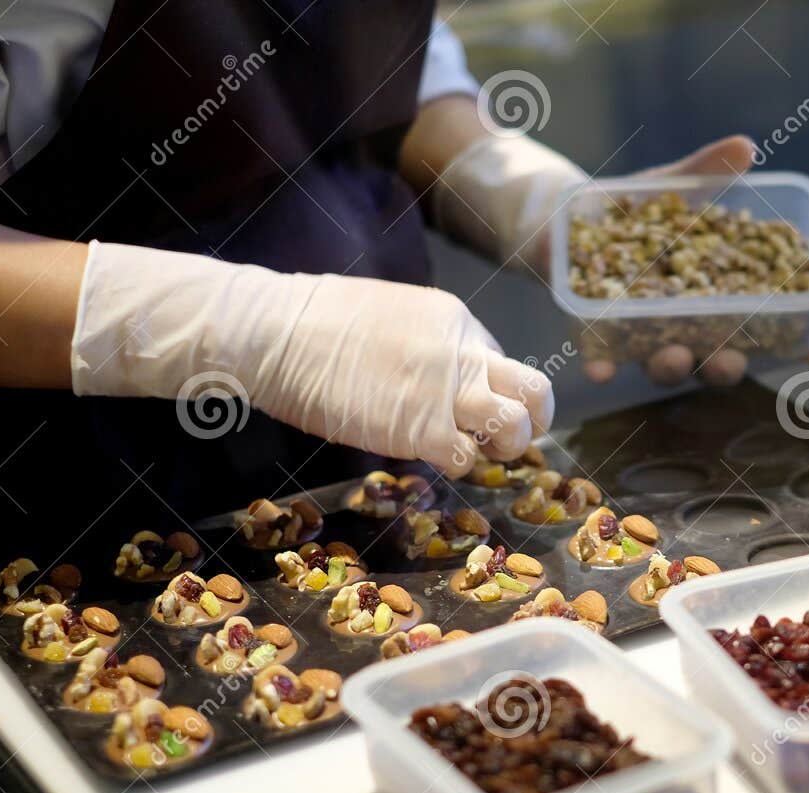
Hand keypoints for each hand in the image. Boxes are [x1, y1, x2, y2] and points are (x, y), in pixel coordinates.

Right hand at [71, 243, 550, 477]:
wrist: (273, 331)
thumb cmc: (312, 321)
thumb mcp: (390, 313)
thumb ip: (425, 342)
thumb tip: (431, 368)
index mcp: (455, 320)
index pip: (503, 361)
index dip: (494, 389)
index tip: (472, 406)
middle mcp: (462, 352)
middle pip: (536, 391)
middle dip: (532, 420)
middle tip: (503, 438)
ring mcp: (445, 391)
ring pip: (516, 427)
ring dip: (503, 448)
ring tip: (473, 451)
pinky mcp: (420, 428)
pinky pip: (465, 457)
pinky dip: (456, 463)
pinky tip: (430, 456)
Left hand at [429, 128, 808, 388]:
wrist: (557, 217)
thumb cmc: (628, 208)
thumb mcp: (669, 186)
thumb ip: (705, 172)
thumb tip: (745, 147)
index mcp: (714, 295)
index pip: (762, 326)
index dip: (791, 342)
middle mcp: (683, 324)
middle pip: (714, 356)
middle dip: (724, 365)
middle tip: (729, 360)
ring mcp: (641, 333)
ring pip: (664, 363)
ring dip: (672, 366)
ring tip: (673, 356)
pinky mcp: (596, 333)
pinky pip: (604, 356)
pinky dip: (605, 365)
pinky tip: (603, 370)